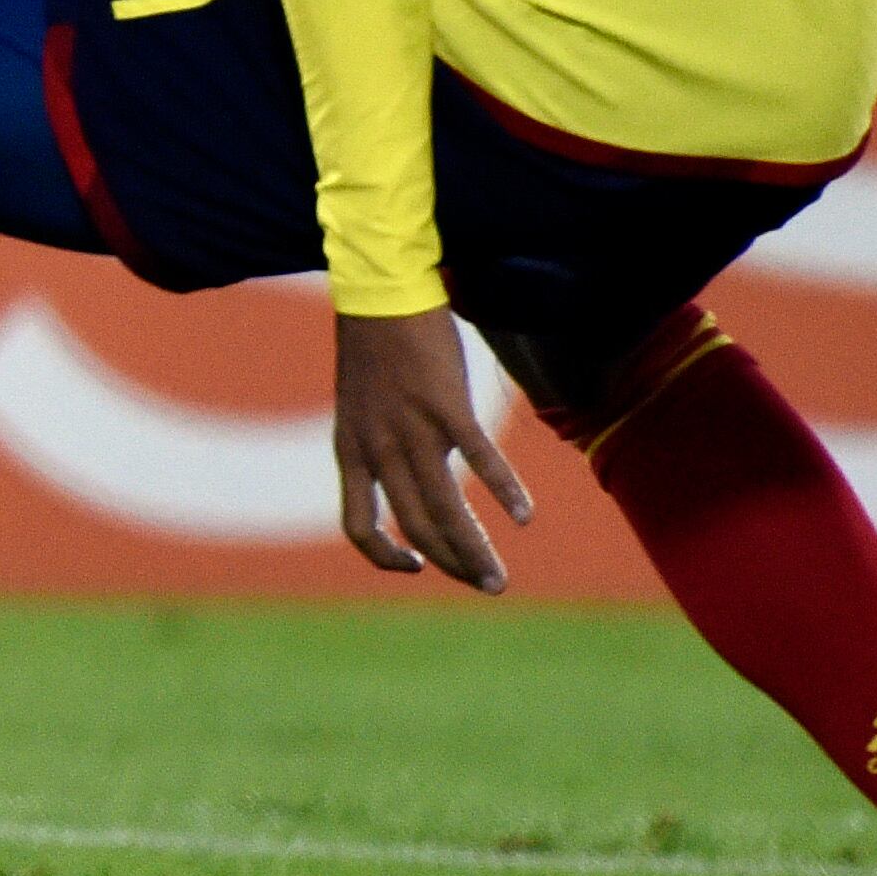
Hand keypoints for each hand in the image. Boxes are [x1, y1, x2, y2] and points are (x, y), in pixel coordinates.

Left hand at [333, 308, 531, 592]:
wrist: (379, 291)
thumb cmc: (374, 346)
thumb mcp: (360, 406)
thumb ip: (380, 445)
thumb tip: (412, 479)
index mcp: (352, 451)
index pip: (358, 526)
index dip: (385, 556)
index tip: (417, 564)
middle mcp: (379, 448)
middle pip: (414, 526)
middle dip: (451, 564)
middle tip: (484, 585)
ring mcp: (412, 428)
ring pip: (444, 508)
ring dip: (474, 550)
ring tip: (498, 579)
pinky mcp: (445, 404)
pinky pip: (479, 459)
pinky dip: (503, 490)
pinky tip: (524, 514)